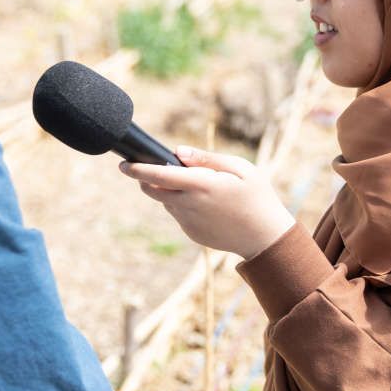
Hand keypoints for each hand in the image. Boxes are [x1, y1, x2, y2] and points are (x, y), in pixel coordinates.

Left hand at [119, 147, 294, 258]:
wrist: (266, 238)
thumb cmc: (258, 197)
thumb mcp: (240, 168)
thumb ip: (206, 158)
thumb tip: (178, 151)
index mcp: (201, 185)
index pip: (158, 175)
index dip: (137, 169)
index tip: (124, 163)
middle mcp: (190, 205)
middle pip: (154, 190)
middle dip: (147, 179)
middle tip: (155, 169)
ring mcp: (189, 222)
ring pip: (167, 202)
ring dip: (171, 191)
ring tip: (201, 187)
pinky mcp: (192, 233)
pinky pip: (179, 215)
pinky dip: (184, 206)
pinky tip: (209, 205)